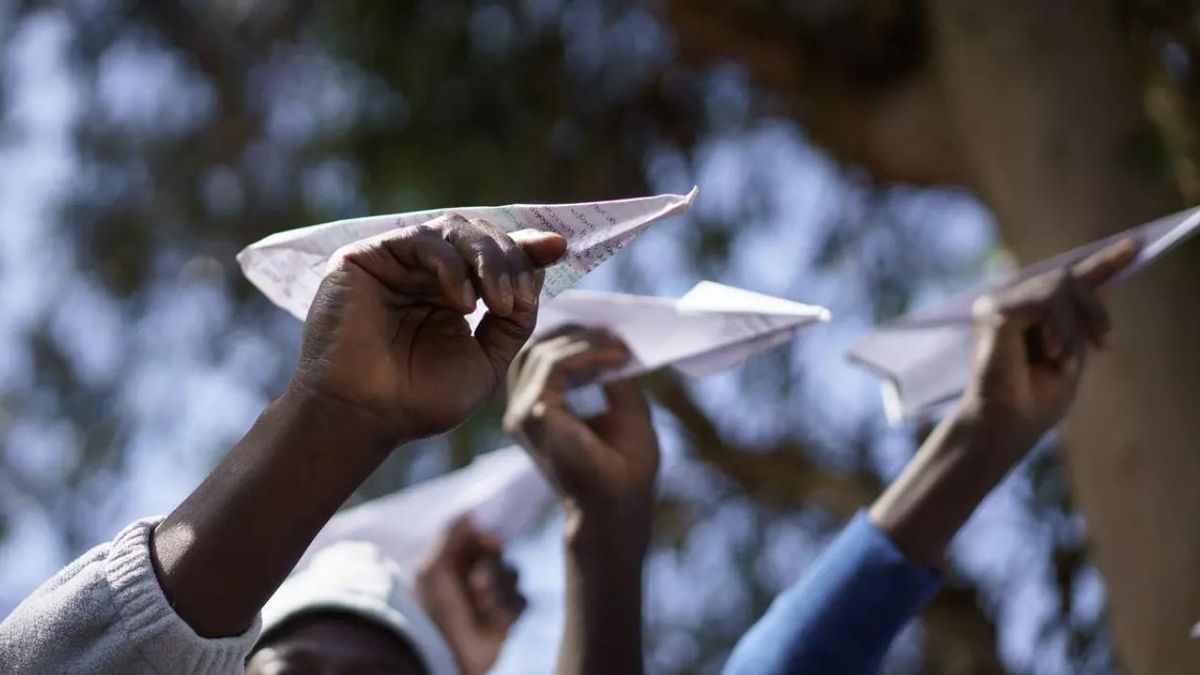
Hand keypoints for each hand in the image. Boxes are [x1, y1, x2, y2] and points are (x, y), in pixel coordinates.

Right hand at [291, 215, 565, 445]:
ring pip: (455, 230)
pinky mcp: (366, 256)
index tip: (560, 248)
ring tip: (500, 303)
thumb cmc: (419, 400)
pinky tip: (464, 302)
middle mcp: (424, 272)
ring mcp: (396, 262)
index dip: (526, 248)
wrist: (366, 418)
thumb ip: (514, 320)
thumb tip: (538, 274)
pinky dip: (452, 266)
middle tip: (519, 299)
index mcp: (451, 292)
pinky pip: (421, 240)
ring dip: (488, 261)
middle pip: (480, 236)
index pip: (494, 256)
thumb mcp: (486, 360)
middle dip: (511, 259)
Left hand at [416, 517, 525, 674]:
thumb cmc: (431, 609)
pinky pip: (520, 601)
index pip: (481, 540)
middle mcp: (474, 578)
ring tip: (480, 604)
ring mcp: (490, 598)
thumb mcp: (432, 568)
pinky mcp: (505, 619)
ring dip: (498, 588)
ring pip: (512, 577)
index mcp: (455, 564)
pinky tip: (489, 616)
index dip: (488, 538)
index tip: (490, 541)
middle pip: (500, 557)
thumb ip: (449, 536)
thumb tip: (470, 512)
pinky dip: (505, 607)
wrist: (442, 651)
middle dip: (491, 568)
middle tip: (475, 584)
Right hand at [503, 327, 659, 522]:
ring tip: (620, 346)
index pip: (537, 357)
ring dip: (584, 341)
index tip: (609, 331)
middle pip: (533, 349)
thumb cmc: (624, 468)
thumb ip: (612, 375)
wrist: (621, 507)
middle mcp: (522, 411)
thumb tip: (610, 339)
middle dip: (574, 332)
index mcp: (537, 410)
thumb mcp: (625, 408)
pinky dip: (587, 355)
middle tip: (613, 332)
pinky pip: (555, 367)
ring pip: (542, 352)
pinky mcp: (536, 416)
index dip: (570, 336)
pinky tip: (617, 358)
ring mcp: (523, 415)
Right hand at [962, 238, 1137, 448]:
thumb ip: (1082, 323)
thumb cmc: (1034, 399)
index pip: (1069, 278)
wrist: (1008, 425)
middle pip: (1067, 277)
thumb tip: (1101, 287)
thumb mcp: (1072, 354)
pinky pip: (1046, 300)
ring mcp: (998, 304)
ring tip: (1064, 358)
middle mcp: (1011, 301)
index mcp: (1030, 312)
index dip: (1103, 261)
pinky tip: (1052, 353)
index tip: (1135, 246)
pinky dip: (1060, 328)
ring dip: (1075, 325)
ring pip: (1059, 284)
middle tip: (1104, 345)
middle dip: (1095, 309)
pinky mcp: (994, 313)